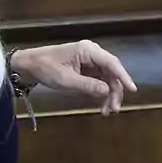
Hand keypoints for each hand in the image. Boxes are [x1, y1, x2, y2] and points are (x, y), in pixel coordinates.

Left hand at [10, 40, 136, 115]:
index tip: (132, 90)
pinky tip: (101, 106)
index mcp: (88, 50)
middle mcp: (92, 53)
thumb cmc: (46, 68)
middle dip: (115, 91)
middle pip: (111, 72)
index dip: (123, 76)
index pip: (111, 63)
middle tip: (114, 109)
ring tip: (107, 111)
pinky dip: (101, 93)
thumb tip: (107, 91)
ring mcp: (89, 61)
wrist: (29, 65)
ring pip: (106, 78)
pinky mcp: (85, 69)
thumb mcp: (66, 80)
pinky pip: (99, 81)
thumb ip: (88, 85)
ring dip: (108, 94)